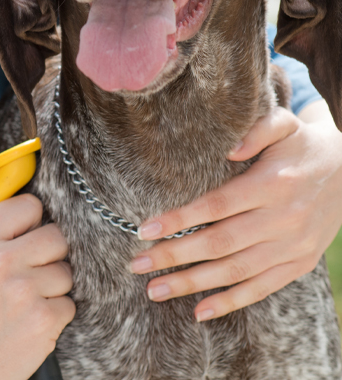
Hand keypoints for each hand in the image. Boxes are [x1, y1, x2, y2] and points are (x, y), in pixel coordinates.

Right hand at [0, 156, 74, 379]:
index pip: (29, 206)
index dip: (29, 225)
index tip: (18, 242)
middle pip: (56, 236)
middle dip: (46, 256)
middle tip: (25, 275)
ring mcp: (23, 291)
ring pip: (66, 271)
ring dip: (53, 288)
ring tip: (25, 303)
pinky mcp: (43, 321)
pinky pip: (70, 303)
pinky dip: (56, 316)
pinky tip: (31, 324)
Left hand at [130, 102, 341, 321]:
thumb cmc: (300, 145)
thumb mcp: (284, 125)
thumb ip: (257, 130)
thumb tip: (227, 149)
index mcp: (272, 184)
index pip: (217, 206)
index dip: (180, 219)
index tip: (145, 230)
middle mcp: (283, 219)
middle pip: (220, 243)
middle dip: (175, 256)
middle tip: (137, 264)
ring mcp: (292, 246)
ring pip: (236, 271)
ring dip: (193, 283)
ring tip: (155, 289)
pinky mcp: (298, 264)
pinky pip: (261, 288)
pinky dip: (230, 302)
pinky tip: (198, 311)